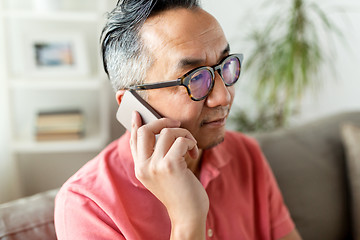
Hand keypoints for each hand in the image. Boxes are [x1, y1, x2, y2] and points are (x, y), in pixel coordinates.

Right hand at [130, 111, 208, 238]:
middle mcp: (143, 167)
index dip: (135, 125)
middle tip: (177, 124)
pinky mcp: (170, 166)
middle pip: (145, 130)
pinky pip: (180, 140)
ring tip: (190, 145)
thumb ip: (156, 157)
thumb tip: (160, 133)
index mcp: (140, 168)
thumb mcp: (161, 175)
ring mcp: (155, 166)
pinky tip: (193, 151)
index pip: (133, 140)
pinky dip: (190, 142)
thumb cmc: (179, 192)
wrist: (187, 215)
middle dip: (162, 121)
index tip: (138, 114)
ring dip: (184, 134)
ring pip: (167, 132)